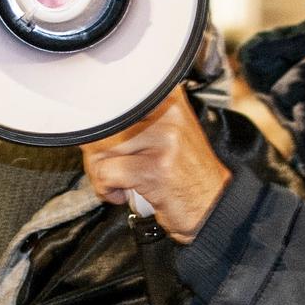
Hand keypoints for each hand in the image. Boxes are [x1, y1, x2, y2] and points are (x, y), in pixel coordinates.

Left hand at [79, 88, 229, 243]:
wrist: (214, 207)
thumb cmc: (187, 174)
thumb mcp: (168, 133)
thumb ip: (135, 120)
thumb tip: (90, 120)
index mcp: (169, 99)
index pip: (115, 97)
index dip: (100, 123)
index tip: (101, 137)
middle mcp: (168, 115)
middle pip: (103, 124)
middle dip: (96, 153)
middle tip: (111, 169)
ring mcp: (162, 141)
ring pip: (100, 148)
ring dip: (100, 173)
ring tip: (119, 182)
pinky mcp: (154, 169)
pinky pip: (106, 173)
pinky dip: (107, 189)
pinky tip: (123, 193)